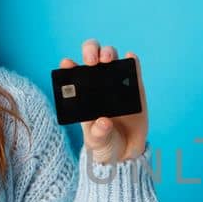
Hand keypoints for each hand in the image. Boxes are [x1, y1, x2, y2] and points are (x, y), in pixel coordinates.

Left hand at [58, 37, 148, 163]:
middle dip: (90, 51)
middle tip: (91, 62)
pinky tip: (131, 57)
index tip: (67, 64)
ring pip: (111, 55)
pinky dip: (132, 60)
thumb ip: (97, 133)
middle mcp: (97, 82)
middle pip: (92, 55)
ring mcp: (116, 81)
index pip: (72, 73)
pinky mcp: (135, 85)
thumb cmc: (105, 141)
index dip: (68, 65)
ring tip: (107, 60)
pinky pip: (133, 68)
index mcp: (81, 93)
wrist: (127, 150)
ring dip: (108, 52)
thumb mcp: (96, 141)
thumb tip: (104, 122)